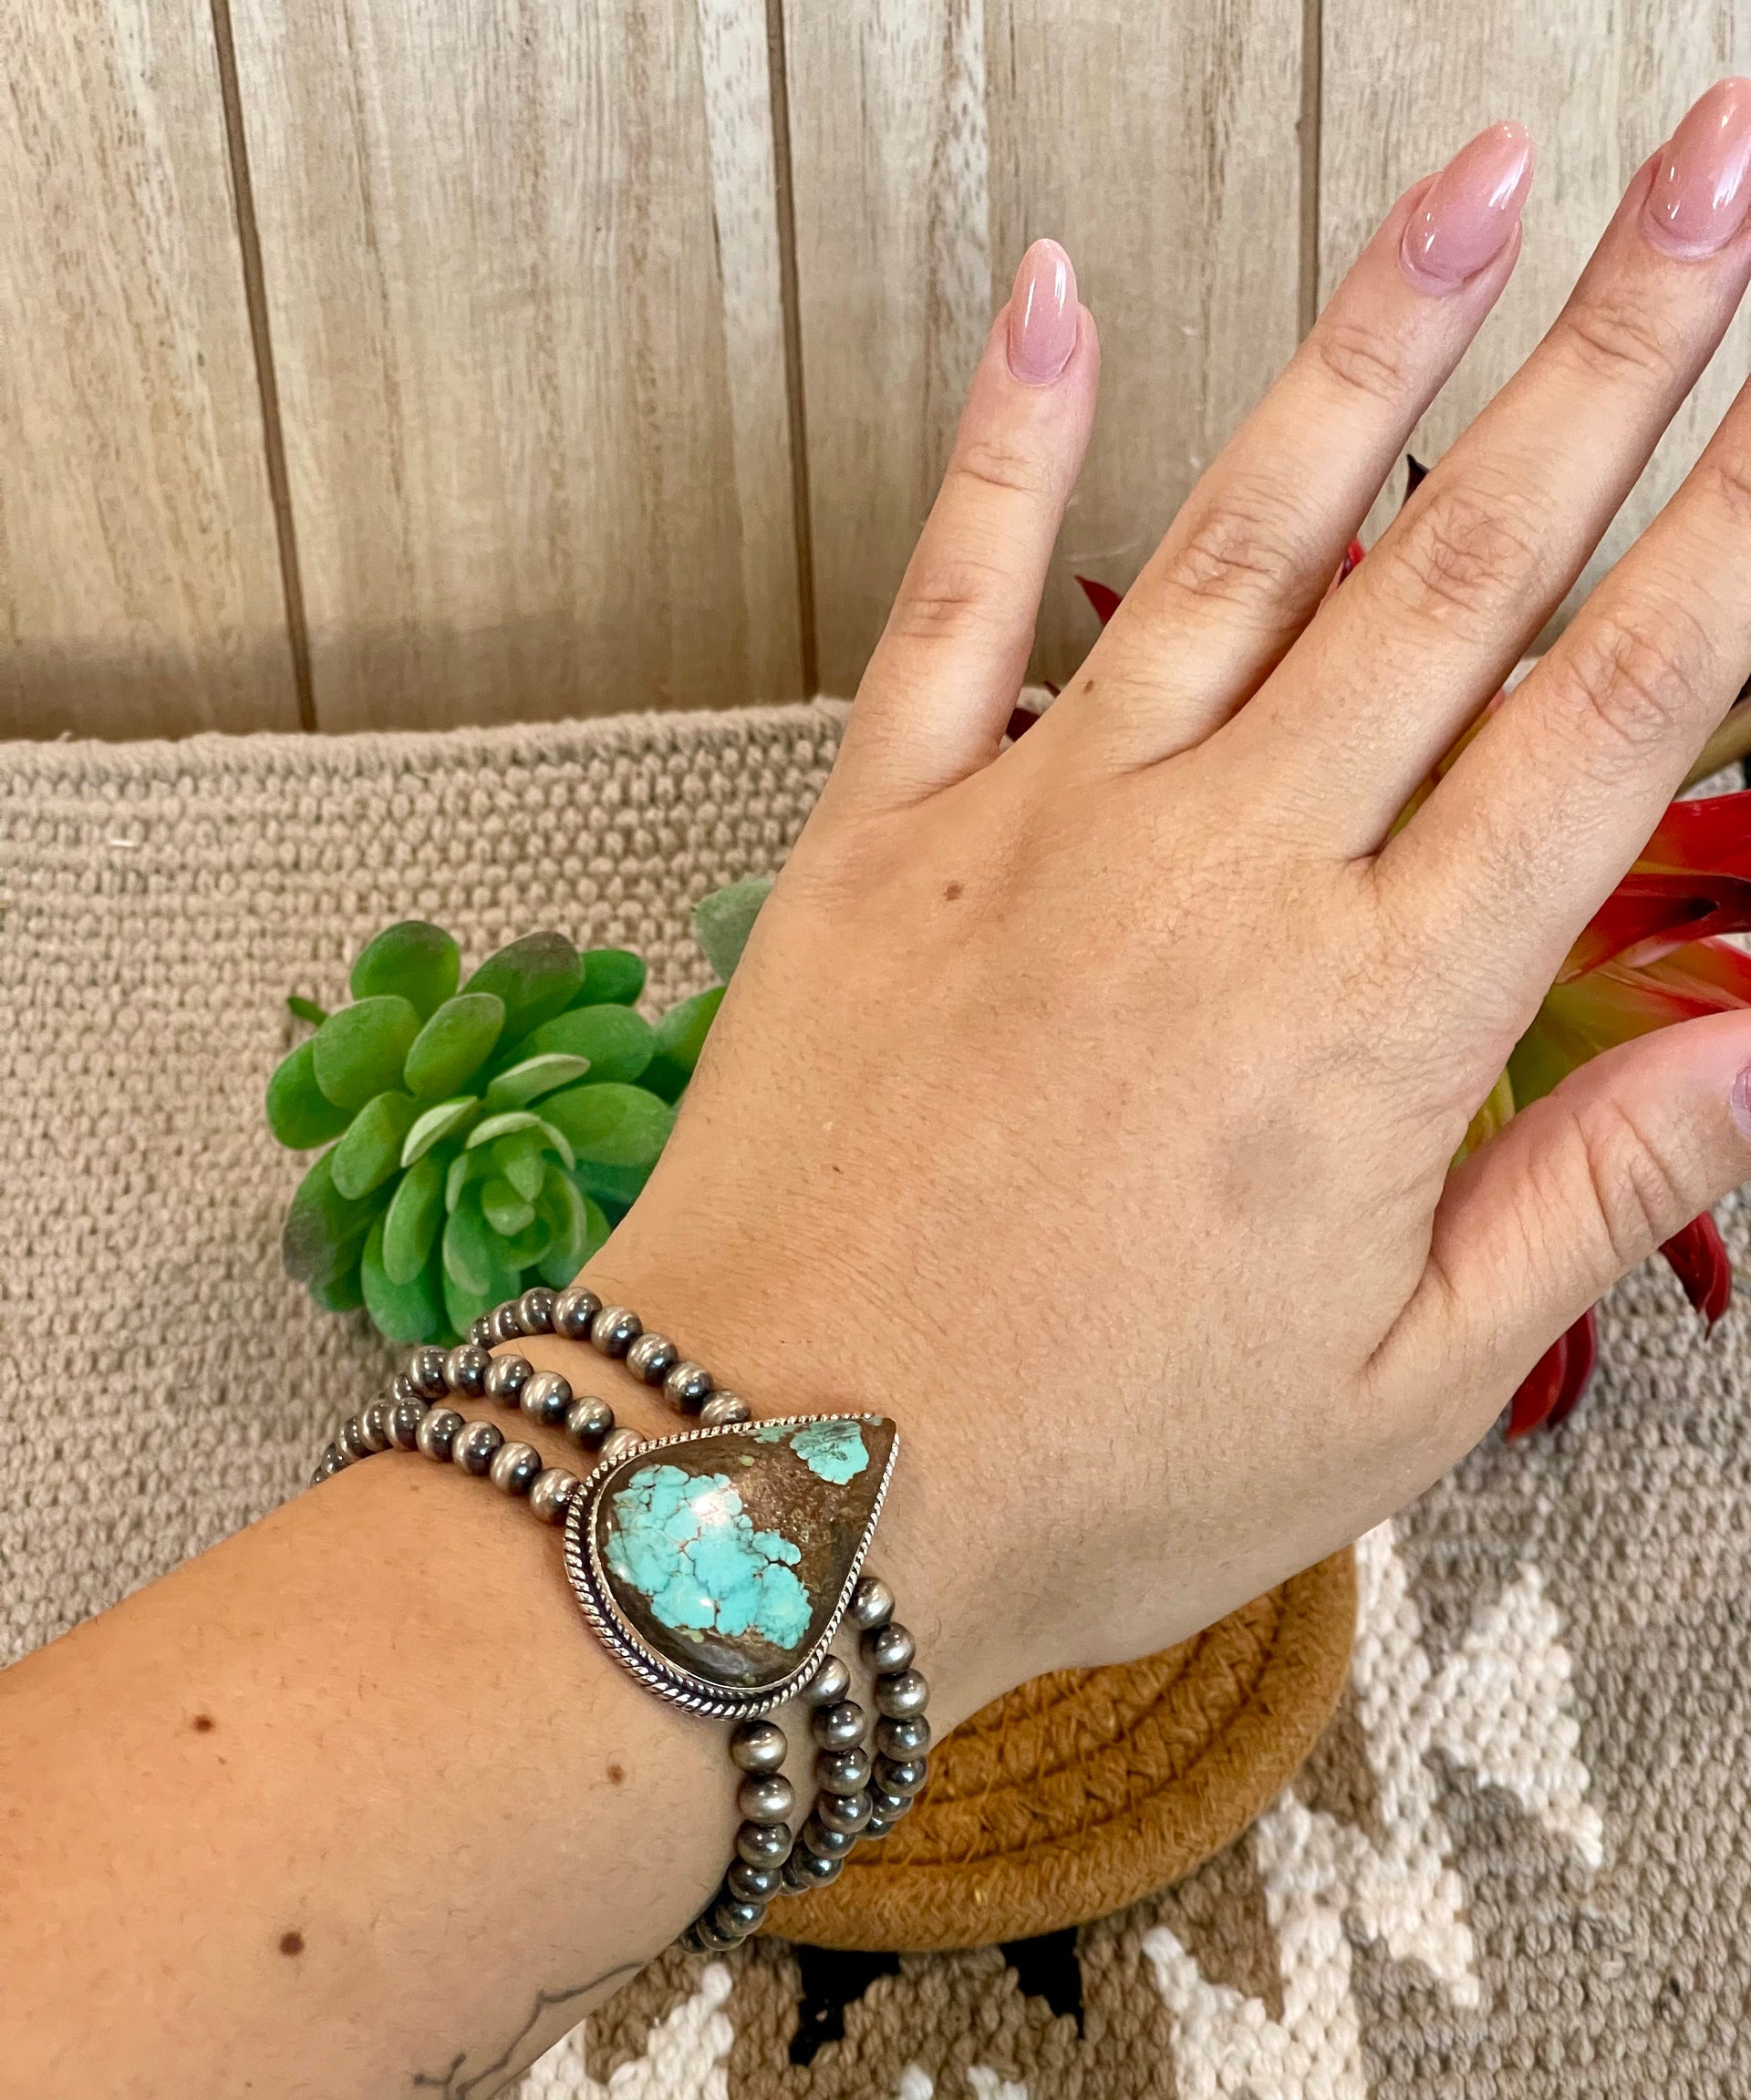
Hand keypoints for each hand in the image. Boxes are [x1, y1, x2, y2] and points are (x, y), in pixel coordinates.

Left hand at [599, 86, 1750, 1702]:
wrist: (780, 1494)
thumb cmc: (1087, 1472)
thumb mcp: (1396, 1397)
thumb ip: (1584, 1191)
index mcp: (1380, 1016)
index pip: (1610, 719)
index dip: (1731, 533)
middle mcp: (1225, 875)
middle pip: (1460, 569)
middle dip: (1613, 355)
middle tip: (1712, 178)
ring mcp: (1039, 831)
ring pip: (1241, 538)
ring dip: (1374, 342)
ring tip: (1478, 178)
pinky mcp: (880, 839)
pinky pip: (947, 599)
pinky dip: (1000, 439)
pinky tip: (1056, 295)